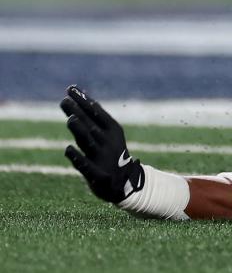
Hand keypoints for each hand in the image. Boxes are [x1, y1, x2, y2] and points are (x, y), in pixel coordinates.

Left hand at [61, 85, 143, 202]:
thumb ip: (89, 121)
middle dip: (78, 112)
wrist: (125, 183)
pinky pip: (86, 166)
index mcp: (113, 130)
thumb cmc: (111, 154)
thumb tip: (74, 102)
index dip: (83, 100)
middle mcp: (109, 142)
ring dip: (81, 131)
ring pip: (89, 142)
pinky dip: (78, 158)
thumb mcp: (107, 135)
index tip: (70, 89)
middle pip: (90, 125)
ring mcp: (103, 158)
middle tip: (64, 100)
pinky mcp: (97, 175)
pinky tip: (68, 150)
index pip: (96, 112)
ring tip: (71, 119)